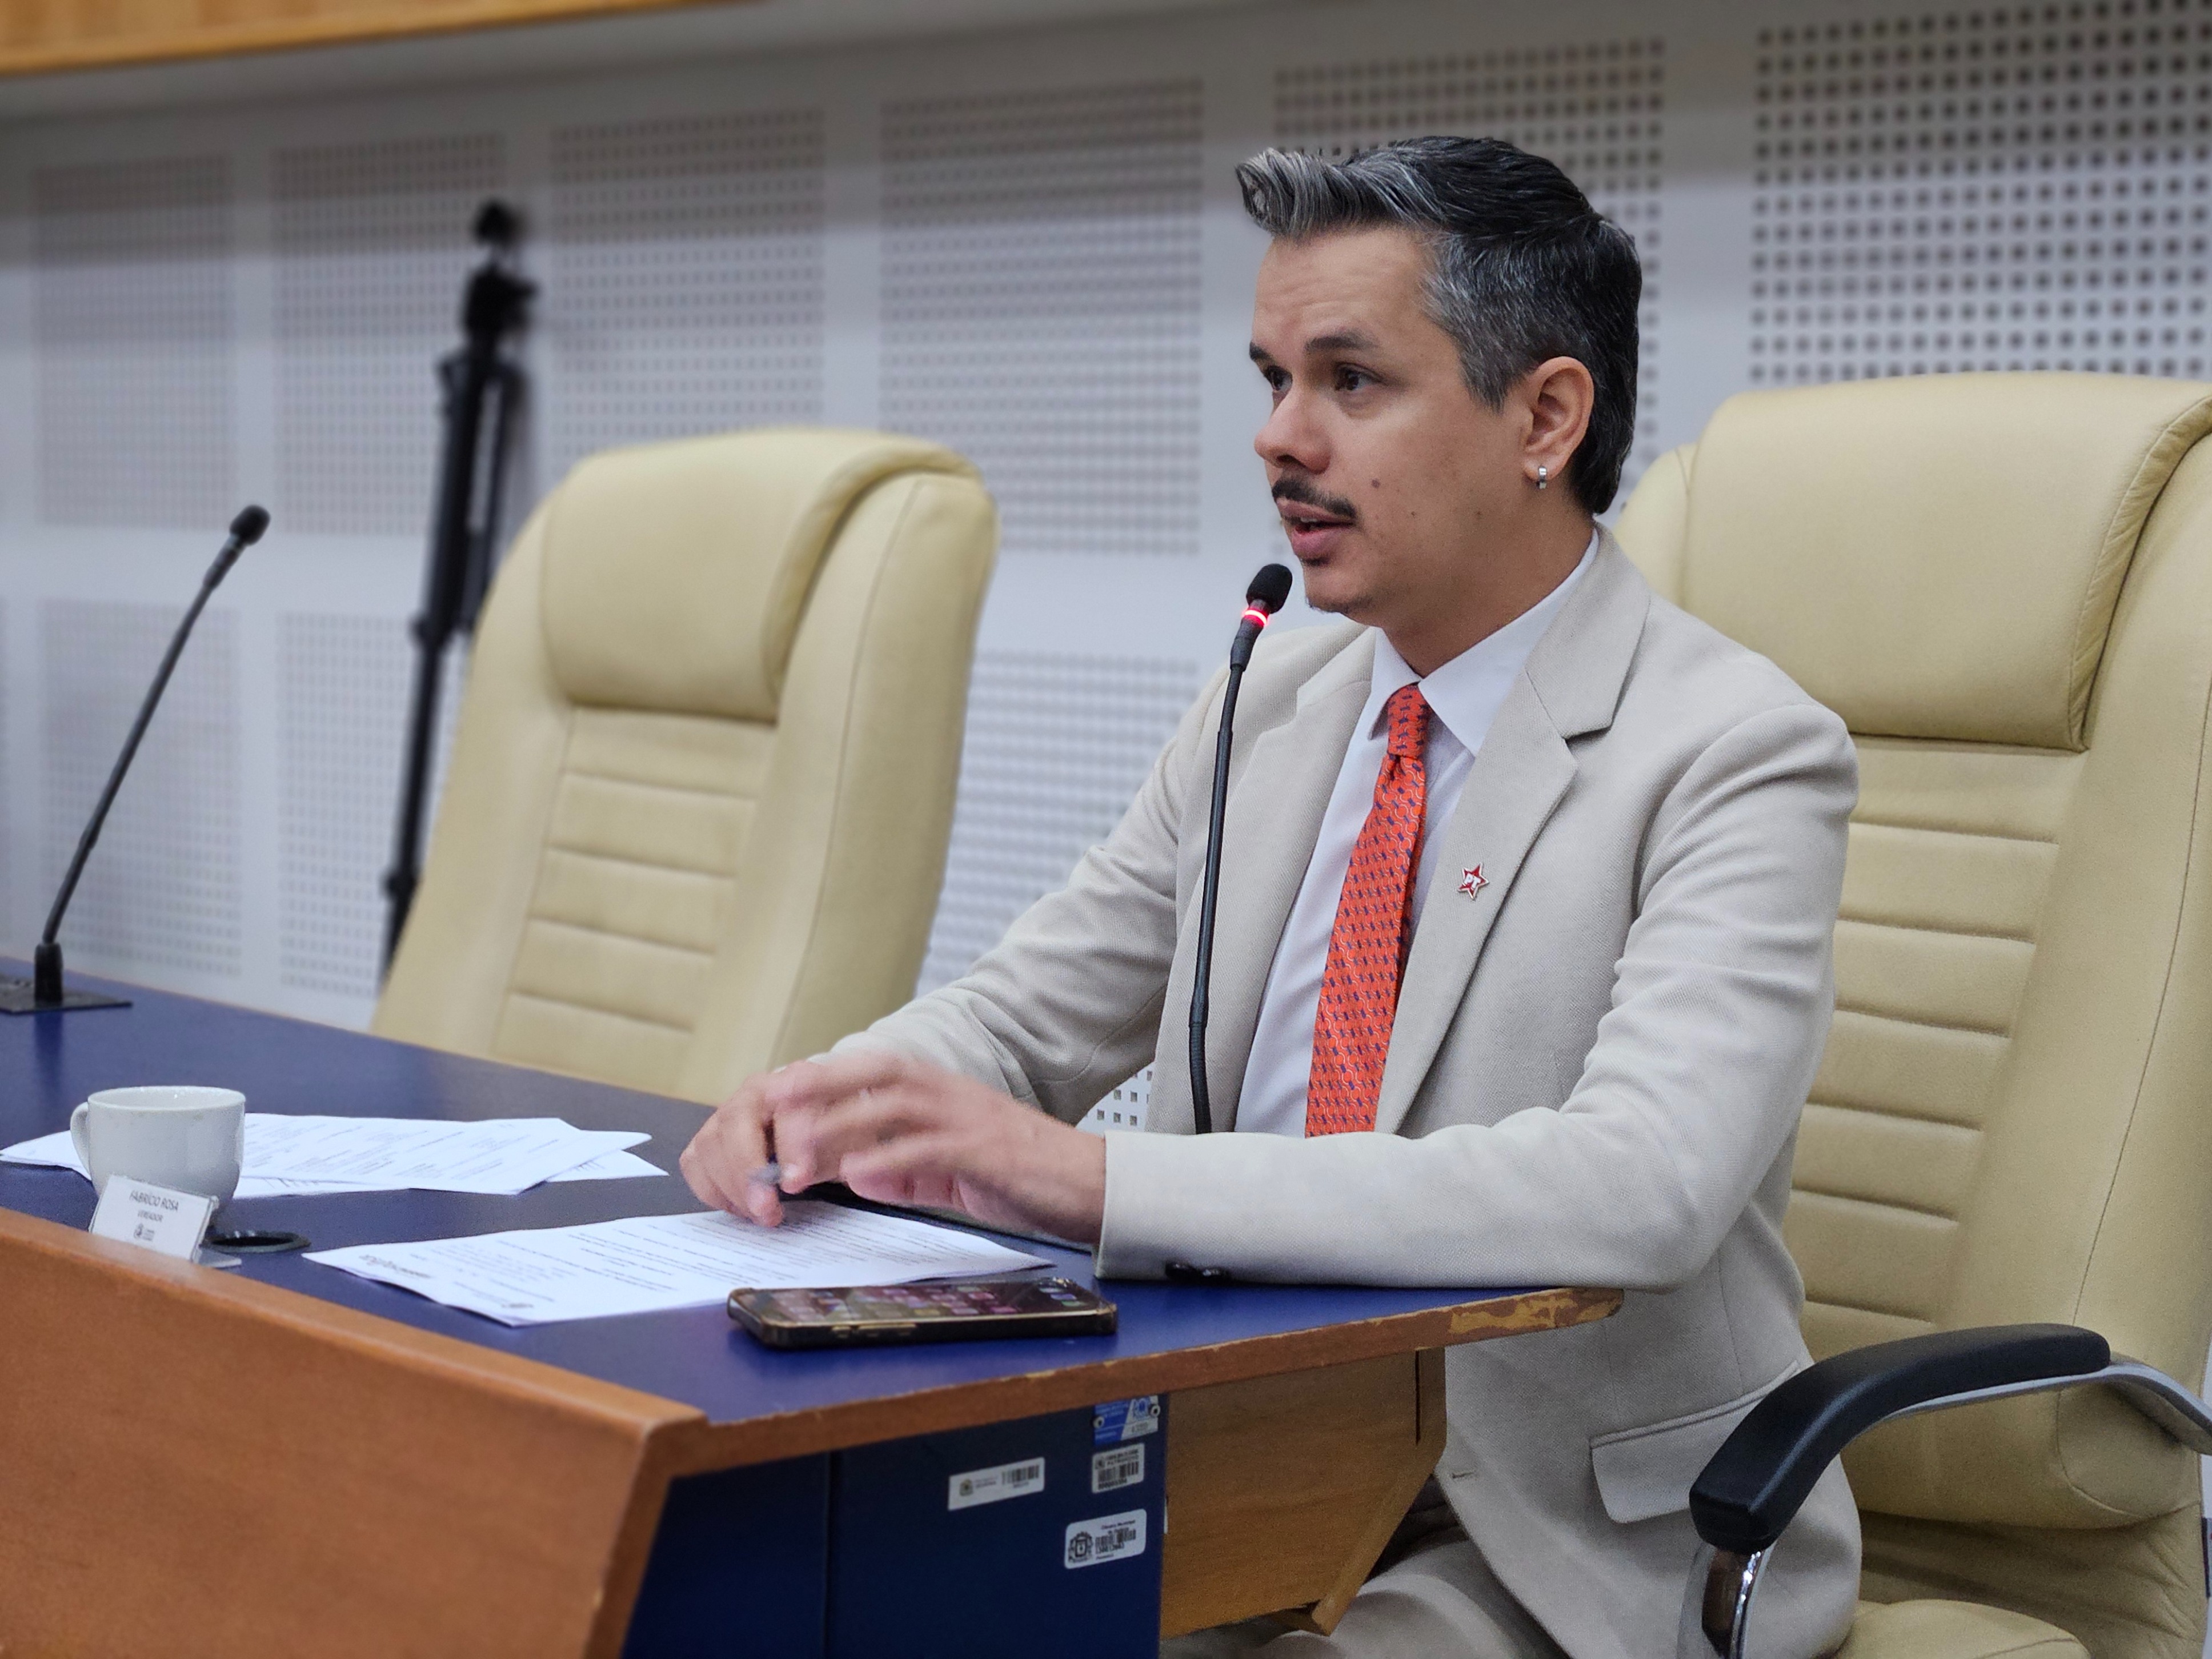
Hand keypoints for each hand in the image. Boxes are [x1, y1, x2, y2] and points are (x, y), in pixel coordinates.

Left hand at [679, 1052, 1106, 1243]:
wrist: (1081, 1180)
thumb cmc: (1010, 1170)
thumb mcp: (939, 1164)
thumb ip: (895, 1164)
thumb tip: (847, 1173)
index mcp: (928, 1088)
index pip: (860, 1072)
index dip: (813, 1085)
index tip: (768, 1104)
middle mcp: (941, 1091)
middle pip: (866, 1075)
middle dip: (812, 1095)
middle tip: (765, 1123)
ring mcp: (962, 1116)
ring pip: (888, 1109)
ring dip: (835, 1135)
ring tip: (791, 1168)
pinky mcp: (982, 1149)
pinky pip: (927, 1149)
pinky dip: (888, 1160)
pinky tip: (855, 1177)